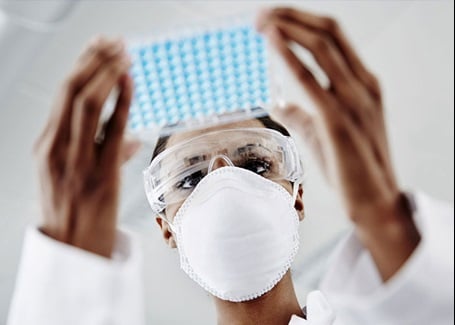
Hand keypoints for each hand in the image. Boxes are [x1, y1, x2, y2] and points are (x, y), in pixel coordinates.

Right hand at [33, 37, 140, 257]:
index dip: (81, 66)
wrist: (74, 248)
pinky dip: (121, 101)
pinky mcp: (100, 174)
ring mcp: (76, 161)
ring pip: (87, 104)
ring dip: (107, 74)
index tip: (98, 47)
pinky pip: (112, 130)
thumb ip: (98, 151)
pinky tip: (130, 81)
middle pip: (71, 91)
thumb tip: (131, 139)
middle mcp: (56, 149)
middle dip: (93, 61)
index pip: (62, 95)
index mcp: (46, 146)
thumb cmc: (74, 211)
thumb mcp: (72, 176)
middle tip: (112, 42)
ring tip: (124, 54)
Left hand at [257, 8, 419, 279]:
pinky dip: (290, 56)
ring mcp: (354, 100)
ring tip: (261, 21)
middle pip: (327, 32)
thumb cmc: (349, 166)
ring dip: (288, 27)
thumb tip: (277, 103)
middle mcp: (362, 84)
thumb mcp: (321, 132)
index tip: (274, 19)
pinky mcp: (338, 120)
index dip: (302, 21)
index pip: (333, 37)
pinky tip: (273, 40)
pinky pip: (311, 80)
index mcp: (363, 83)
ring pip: (321, 47)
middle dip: (291, 16)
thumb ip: (300, 114)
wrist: (373, 198)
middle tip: (260, 14)